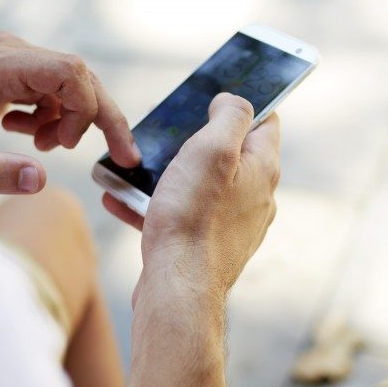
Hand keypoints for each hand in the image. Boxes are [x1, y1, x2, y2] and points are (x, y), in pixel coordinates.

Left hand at [0, 31, 140, 193]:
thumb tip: (37, 178)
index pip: (70, 73)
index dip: (94, 110)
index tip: (92, 151)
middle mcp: (10, 51)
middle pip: (80, 75)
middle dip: (100, 118)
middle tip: (119, 157)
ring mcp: (12, 57)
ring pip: (72, 83)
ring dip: (71, 120)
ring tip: (40, 147)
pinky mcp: (12, 68)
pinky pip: (55, 88)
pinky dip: (55, 117)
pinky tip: (24, 133)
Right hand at [103, 93, 279, 302]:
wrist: (177, 287)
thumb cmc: (193, 218)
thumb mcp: (213, 149)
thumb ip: (230, 116)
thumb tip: (233, 102)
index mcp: (262, 170)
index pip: (266, 122)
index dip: (242, 105)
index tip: (212, 99)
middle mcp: (255, 198)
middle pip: (231, 155)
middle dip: (197, 141)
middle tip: (167, 134)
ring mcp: (232, 226)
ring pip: (201, 187)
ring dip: (169, 175)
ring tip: (136, 168)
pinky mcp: (207, 248)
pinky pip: (181, 217)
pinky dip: (153, 206)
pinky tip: (121, 200)